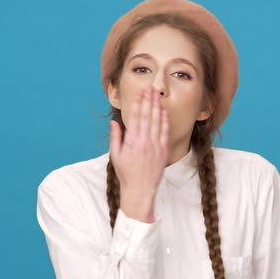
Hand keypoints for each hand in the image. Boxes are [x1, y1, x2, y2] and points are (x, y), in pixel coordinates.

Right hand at [109, 86, 168, 222]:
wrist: (140, 190)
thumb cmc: (126, 174)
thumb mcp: (115, 156)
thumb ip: (115, 137)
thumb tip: (114, 122)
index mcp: (132, 142)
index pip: (135, 117)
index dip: (138, 102)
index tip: (140, 92)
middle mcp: (144, 141)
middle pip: (147, 115)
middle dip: (148, 100)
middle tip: (150, 87)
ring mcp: (155, 146)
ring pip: (157, 121)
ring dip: (157, 106)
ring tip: (157, 94)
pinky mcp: (163, 151)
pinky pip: (165, 132)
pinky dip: (164, 120)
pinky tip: (163, 111)